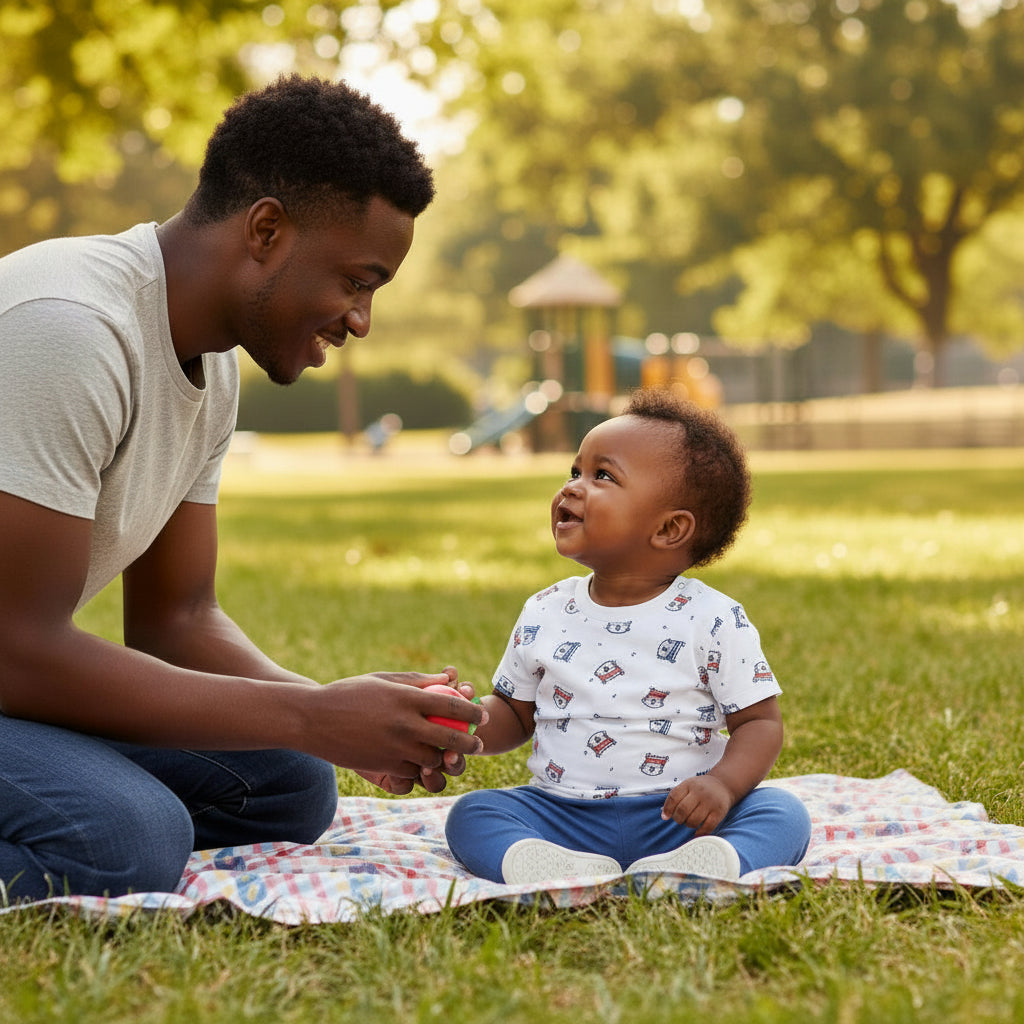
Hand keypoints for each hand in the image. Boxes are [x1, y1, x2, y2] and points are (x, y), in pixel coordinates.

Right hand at [310, 669, 484, 781]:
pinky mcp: (384, 766)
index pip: (451, 705)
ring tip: (452, 754)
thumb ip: (417, 681)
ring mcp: (395, 747)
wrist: (312, 720)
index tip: (481, 714)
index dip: (471, 711)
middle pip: (451, 737)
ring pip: (434, 759)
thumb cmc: (348, 693)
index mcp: (406, 698)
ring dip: (445, 757)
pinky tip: (423, 762)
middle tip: (478, 743)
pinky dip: (421, 768)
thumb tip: (447, 678)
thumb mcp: (382, 680)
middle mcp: (404, 724)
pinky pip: (413, 771)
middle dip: (470, 742)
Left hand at [661, 775, 734, 834]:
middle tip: (680, 820)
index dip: (668, 809)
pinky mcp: (719, 812)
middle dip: (678, 819)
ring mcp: (710, 802)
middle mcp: (700, 792)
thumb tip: (664, 816)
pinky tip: (698, 832)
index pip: (674, 797)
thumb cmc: (701, 788)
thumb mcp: (687, 786)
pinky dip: (700, 832)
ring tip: (690, 822)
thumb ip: (675, 798)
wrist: (723, 785)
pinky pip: (707, 826)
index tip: (666, 817)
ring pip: (694, 820)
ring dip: (689, 825)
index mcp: (689, 784)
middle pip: (682, 810)